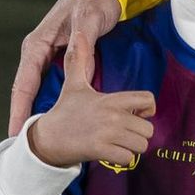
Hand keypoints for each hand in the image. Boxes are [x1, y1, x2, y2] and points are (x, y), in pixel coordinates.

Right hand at [9, 0, 121, 136]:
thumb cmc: (94, 2)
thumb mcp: (89, 21)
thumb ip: (84, 48)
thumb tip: (83, 78)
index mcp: (38, 44)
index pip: (24, 83)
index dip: (19, 109)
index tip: (16, 132)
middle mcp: (39, 52)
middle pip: (26, 90)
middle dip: (23, 116)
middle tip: (21, 143)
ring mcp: (49, 56)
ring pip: (37, 89)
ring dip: (36, 111)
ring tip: (35, 137)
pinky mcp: (60, 59)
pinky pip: (51, 84)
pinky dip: (51, 101)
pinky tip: (55, 118)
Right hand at [27, 31, 154, 170]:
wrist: (47, 138)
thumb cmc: (64, 111)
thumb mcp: (73, 85)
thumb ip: (79, 60)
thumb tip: (77, 35)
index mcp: (111, 99)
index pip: (147, 100)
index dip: (148, 109)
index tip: (137, 114)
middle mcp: (112, 115)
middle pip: (148, 129)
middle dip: (138, 135)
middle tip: (124, 134)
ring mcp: (107, 133)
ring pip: (140, 146)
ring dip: (131, 148)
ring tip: (117, 144)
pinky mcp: (100, 150)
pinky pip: (127, 159)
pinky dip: (121, 159)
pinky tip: (110, 154)